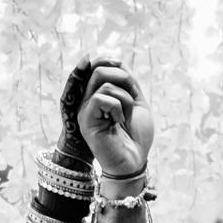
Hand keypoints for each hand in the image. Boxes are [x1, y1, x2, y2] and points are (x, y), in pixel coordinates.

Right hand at [73, 62, 153, 177]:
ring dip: (124, 98)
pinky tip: (118, 122)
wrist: (135, 161)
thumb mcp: (136, 102)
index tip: (124, 69)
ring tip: (125, 117)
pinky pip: (101, 98)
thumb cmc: (136, 136)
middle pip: (100, 69)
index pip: (97, 65)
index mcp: (98, 95)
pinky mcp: (86, 120)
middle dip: (124, 78)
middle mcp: (88, 101)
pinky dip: (118, 107)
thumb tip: (115, 61)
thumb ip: (126, 82)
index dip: (110, 61)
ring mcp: (85, 110)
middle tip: (132, 100)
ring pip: (102, 82)